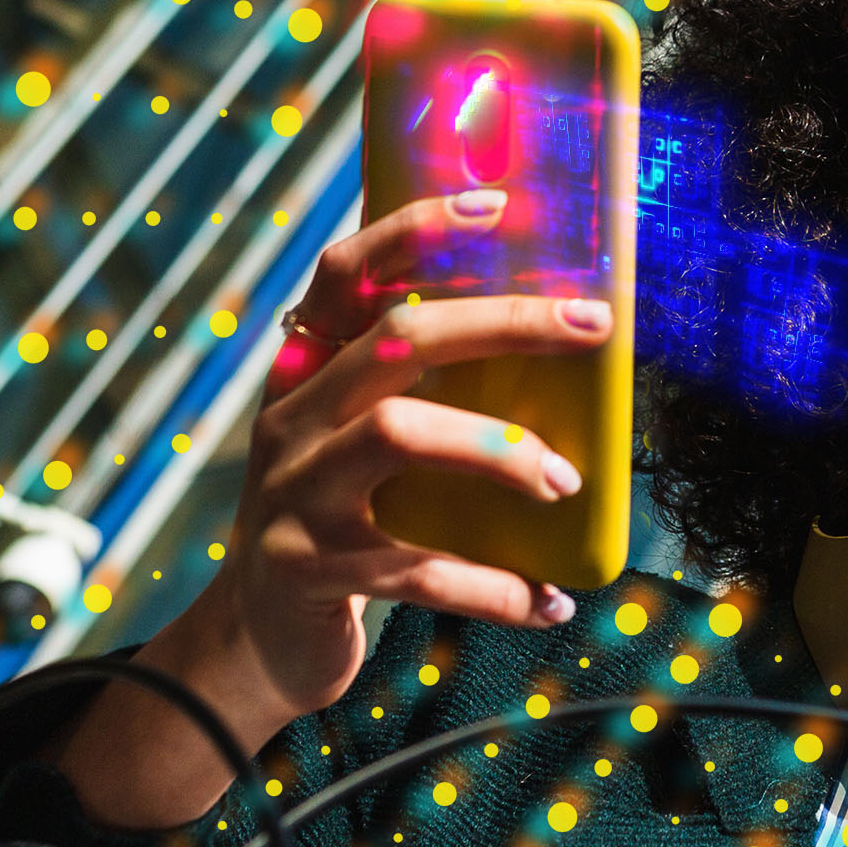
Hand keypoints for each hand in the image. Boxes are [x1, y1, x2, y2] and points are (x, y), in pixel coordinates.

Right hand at [58, 187, 613, 823]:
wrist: (256, 639)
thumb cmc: (341, 522)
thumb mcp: (353, 443)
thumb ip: (412, 391)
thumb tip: (548, 334)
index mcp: (304, 373)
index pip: (344, 272)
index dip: (416, 231)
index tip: (501, 207)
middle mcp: (290, 419)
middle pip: (396, 340)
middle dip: (504, 322)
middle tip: (591, 326)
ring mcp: (292, 494)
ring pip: (400, 434)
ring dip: (500, 449)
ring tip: (565, 481)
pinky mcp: (310, 572)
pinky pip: (417, 571)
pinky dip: (495, 587)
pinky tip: (549, 602)